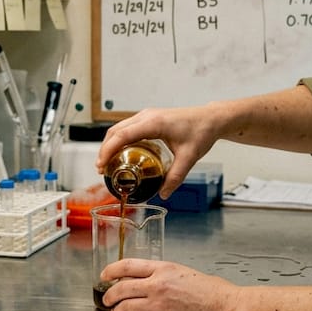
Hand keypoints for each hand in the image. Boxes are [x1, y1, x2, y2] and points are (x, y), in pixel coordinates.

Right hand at [96, 105, 224, 196]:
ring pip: (119, 128)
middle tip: (101, 170)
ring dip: (110, 145)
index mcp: (153, 123)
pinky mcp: (149, 119)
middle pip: (115, 131)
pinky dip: (119, 141)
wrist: (210, 119)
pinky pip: (128, 128)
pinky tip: (121, 155)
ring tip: (107, 164)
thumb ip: (175, 177)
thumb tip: (164, 194)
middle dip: (104, 150)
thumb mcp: (189, 157)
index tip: (101, 166)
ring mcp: (146, 116)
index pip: (122, 135)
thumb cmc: (201, 132)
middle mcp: (146, 116)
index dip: (107, 150)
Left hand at [99, 259, 238, 310]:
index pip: (126, 266)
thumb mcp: (183, 271)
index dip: (110, 271)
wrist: (226, 310)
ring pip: (125, 309)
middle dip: (109, 296)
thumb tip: (142, 280)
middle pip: (120, 289)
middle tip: (107, 300)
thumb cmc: (212, 291)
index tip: (104, 276)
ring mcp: (158, 307)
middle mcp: (157, 286)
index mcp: (163, 269)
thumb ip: (161, 274)